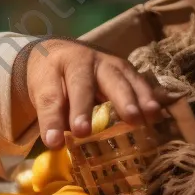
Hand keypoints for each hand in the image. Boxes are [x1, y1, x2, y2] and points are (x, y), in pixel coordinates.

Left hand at [17, 39, 166, 149]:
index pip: (49, 95)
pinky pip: (137, 81)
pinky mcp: (125, 68)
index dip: (51, 119)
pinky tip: (153, 113)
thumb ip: (49, 116)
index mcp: (53, 67)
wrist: (62, 51)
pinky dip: (146, 97)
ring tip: (134, 120)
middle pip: (81, 84)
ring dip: (126, 100)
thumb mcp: (41, 93)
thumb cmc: (51, 78)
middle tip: (84, 132)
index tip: (53, 141)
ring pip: (115, 80)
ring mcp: (105, 62)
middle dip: (83, 108)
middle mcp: (81, 60)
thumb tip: (55, 143)